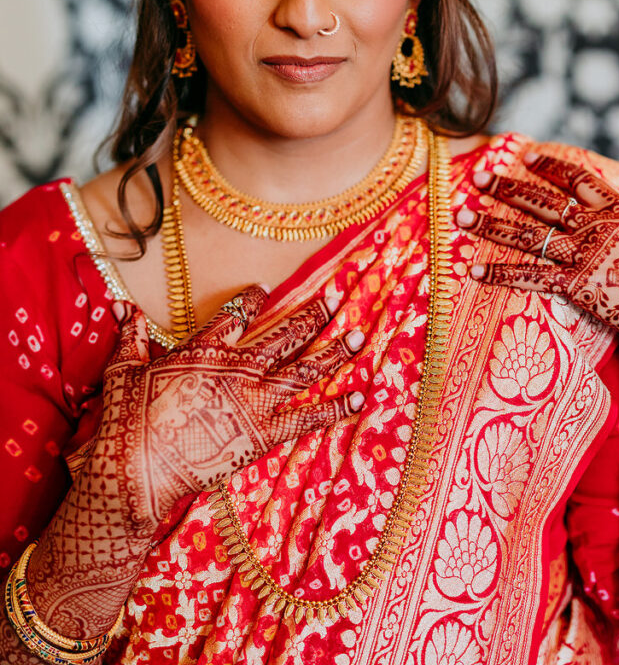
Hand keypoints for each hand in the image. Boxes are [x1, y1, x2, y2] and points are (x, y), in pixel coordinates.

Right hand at [92, 287, 364, 536]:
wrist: (137, 468)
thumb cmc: (127, 420)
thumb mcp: (124, 370)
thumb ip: (130, 335)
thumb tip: (122, 305)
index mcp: (206, 349)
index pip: (237, 313)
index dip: (253, 298)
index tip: (266, 287)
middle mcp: (239, 368)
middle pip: (285, 334)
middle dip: (313, 314)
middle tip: (337, 297)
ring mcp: (255, 400)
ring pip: (305, 369)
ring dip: (335, 351)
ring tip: (360, 335)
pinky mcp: (264, 434)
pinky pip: (308, 418)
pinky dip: (335, 408)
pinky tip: (358, 397)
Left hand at [456, 150, 618, 348]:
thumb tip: (609, 220)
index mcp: (618, 209)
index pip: (578, 179)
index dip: (550, 166)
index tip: (528, 155)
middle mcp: (595, 226)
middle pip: (542, 202)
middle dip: (506, 187)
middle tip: (478, 177)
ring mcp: (582, 254)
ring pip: (526, 234)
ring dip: (489, 224)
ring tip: (461, 214)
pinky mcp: (574, 285)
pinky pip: (529, 277)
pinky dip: (498, 275)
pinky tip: (473, 272)